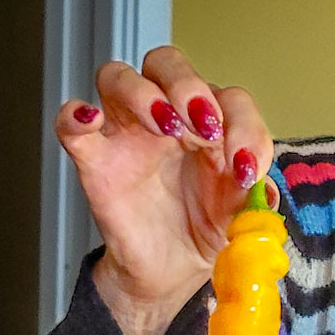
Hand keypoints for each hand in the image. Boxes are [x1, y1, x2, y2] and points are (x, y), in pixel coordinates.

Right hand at [55, 46, 271, 334]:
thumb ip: (254, 200)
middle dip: (189, 86)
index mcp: (210, 124)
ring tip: (165, 128)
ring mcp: (126, 133)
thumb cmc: (205, 229)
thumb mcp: (240, 216)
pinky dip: (74, 115)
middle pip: (167, 63)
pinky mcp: (95, 160)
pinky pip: (70, 124)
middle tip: (204, 128)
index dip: (243, 125)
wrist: (170, 271)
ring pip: (117, 76)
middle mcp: (167, 117)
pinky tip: (90, 120)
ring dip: (143, 93)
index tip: (246, 168)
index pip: (227, 98)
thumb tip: (264, 193)